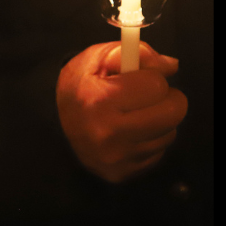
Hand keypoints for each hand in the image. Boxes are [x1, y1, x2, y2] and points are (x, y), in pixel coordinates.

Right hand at [56, 41, 187, 183]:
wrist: (52, 127)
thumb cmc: (79, 87)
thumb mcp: (97, 58)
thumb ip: (135, 52)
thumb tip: (170, 67)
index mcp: (100, 100)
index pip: (156, 84)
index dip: (151, 76)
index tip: (138, 78)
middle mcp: (109, 133)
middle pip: (173, 111)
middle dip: (166, 98)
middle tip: (148, 96)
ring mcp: (117, 157)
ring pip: (169, 133)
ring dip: (159, 121)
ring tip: (134, 115)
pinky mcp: (122, 173)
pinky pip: (158, 152)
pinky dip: (150, 140)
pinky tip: (130, 133)